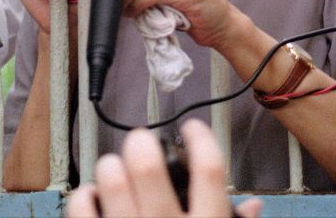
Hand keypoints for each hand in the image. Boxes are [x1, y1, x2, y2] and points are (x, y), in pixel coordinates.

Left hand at [66, 119, 259, 217]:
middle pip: (149, 166)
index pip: (210, 170)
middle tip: (140, 140)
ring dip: (111, 166)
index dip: (200, 139)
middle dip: (141, 142)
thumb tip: (252, 208)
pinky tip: (93, 196)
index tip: (192, 128)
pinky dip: (84, 195)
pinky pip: (83, 208)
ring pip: (112, 180)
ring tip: (115, 166)